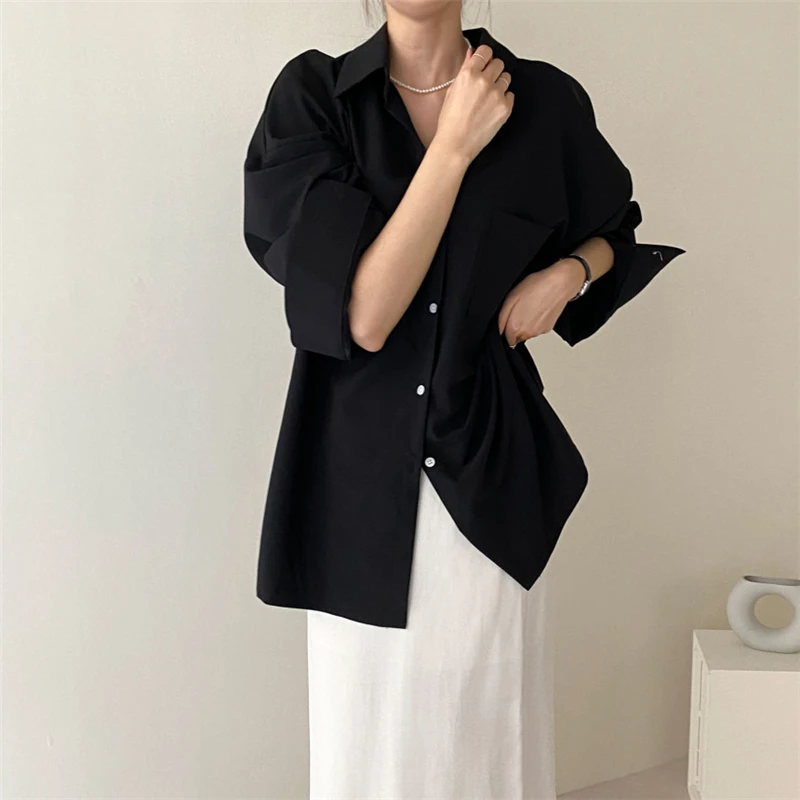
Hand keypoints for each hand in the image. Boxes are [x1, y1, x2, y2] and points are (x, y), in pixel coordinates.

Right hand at [431, 44, 513, 163]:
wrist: (456, 145)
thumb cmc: (450, 122)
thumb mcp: (452, 91)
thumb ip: (465, 70)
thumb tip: (473, 54)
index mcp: (468, 74)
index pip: (485, 51)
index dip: (485, 57)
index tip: (485, 62)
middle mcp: (484, 81)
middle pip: (498, 63)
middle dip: (493, 71)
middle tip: (486, 84)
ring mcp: (496, 94)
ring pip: (506, 78)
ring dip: (499, 85)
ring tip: (488, 99)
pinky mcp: (505, 107)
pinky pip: (510, 95)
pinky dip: (504, 100)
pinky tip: (492, 109)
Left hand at [497, 258, 586, 346]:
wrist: (560, 283)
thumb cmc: (536, 287)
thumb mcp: (510, 298)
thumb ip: (501, 319)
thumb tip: (499, 331)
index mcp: (515, 328)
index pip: (504, 338)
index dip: (505, 327)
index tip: (509, 317)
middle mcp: (527, 333)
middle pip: (515, 336)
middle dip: (514, 325)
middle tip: (520, 308)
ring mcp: (539, 332)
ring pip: (527, 332)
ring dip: (526, 323)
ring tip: (530, 306)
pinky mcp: (548, 328)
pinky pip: (537, 328)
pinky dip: (536, 321)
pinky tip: (538, 308)